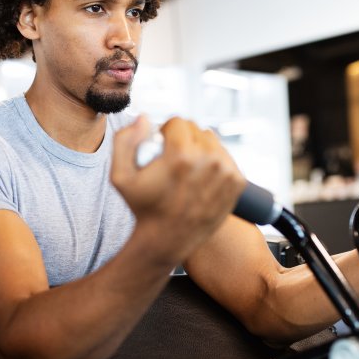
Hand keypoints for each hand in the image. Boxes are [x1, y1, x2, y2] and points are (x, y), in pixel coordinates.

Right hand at [111, 115, 245, 263]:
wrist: (168, 239)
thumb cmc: (143, 208)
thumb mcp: (120, 177)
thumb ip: (124, 140)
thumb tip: (144, 118)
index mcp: (182, 155)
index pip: (178, 122)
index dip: (166, 131)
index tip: (162, 146)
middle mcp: (209, 160)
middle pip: (197, 129)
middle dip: (184, 138)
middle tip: (174, 159)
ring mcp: (226, 171)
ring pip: (213, 142)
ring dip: (200, 148)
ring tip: (187, 167)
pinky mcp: (237, 182)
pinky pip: (226, 157)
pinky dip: (214, 162)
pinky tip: (201, 176)